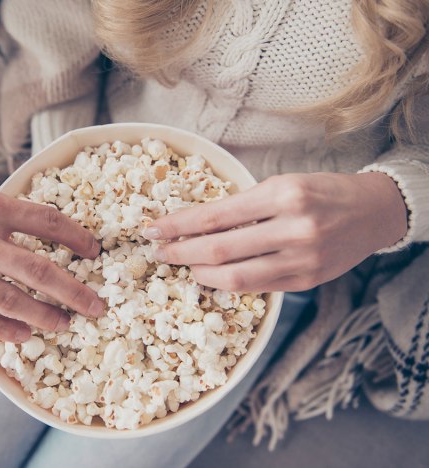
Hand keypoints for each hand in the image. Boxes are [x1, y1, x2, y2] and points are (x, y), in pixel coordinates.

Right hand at [0, 150, 103, 341]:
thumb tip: (29, 223)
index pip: (45, 222)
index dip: (76, 237)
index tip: (94, 250)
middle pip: (37, 269)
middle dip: (74, 290)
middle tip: (97, 305)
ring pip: (10, 300)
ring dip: (44, 315)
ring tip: (65, 323)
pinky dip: (3, 329)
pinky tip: (23, 334)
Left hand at [142, 172, 407, 291]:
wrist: (372, 212)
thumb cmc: (321, 192)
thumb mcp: (281, 185)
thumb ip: (243, 207)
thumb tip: (196, 226)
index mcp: (282, 194)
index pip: (215, 215)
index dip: (178, 225)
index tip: (153, 229)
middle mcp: (292, 228)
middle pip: (218, 249)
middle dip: (180, 252)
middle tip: (157, 252)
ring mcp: (301, 259)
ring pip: (233, 277)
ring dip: (198, 274)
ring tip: (182, 267)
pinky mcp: (305, 281)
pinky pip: (255, 288)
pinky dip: (226, 284)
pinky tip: (210, 278)